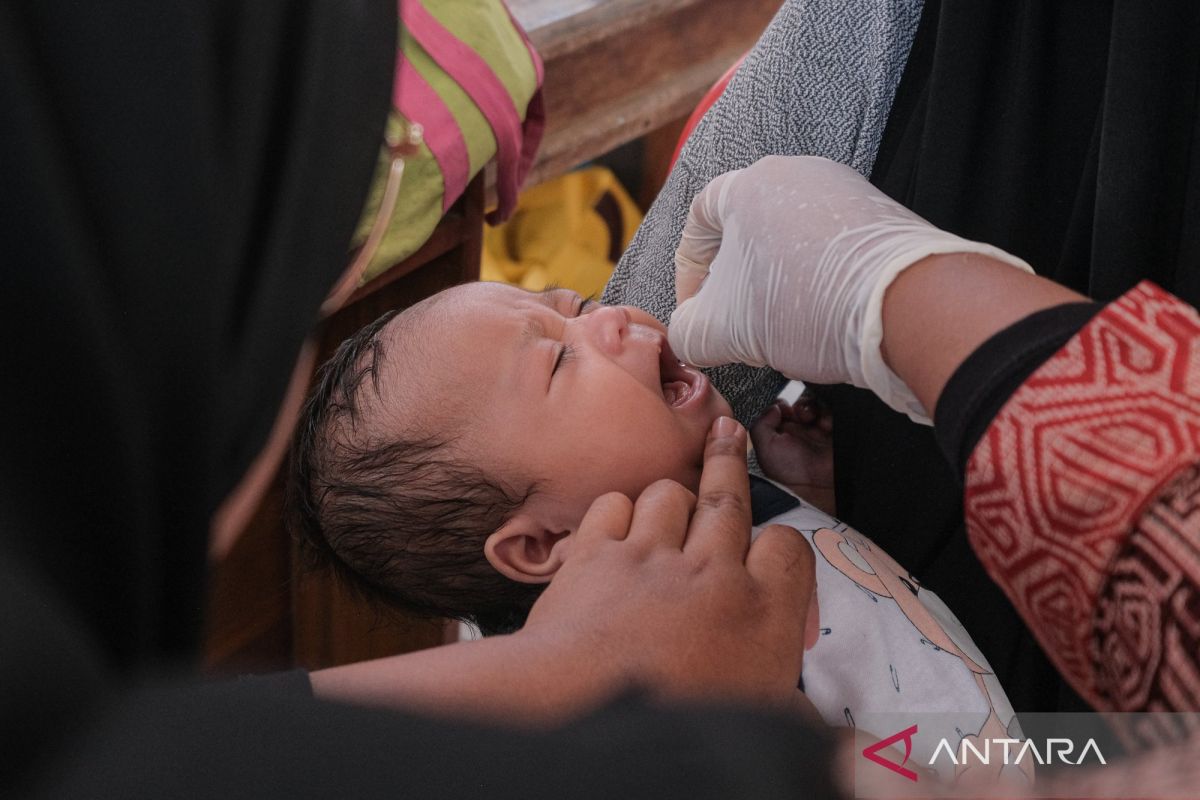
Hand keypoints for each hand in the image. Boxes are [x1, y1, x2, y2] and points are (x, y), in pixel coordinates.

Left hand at [524, 417, 818, 712]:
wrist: (580, 712)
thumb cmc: (673, 723)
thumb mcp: (759, 726)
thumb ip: (802, 719)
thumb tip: (854, 749)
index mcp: (760, 612)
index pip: (790, 550)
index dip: (782, 549)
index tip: (773, 555)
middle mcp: (710, 573)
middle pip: (728, 497)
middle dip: (729, 461)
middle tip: (728, 433)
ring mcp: (650, 557)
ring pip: (669, 494)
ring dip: (671, 498)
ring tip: (674, 492)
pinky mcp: (595, 555)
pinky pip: (613, 505)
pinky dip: (616, 513)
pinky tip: (617, 527)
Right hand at [669, 156, 1031, 422]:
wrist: (907, 305)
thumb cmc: (806, 305)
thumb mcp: (723, 331)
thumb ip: (688, 332)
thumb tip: (690, 336)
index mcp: (750, 183)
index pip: (698, 221)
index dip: (688, 274)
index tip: (697, 313)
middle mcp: (799, 173)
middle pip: (748, 232)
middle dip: (737, 286)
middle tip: (740, 328)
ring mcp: (846, 191)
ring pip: (791, 243)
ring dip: (778, 289)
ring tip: (785, 331)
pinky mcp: (882, 217)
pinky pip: (832, 248)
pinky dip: (818, 284)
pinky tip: (825, 321)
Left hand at [751, 392, 834, 514]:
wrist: (819, 489)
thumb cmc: (790, 475)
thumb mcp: (765, 448)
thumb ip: (762, 423)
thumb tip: (774, 406)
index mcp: (782, 435)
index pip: (780, 410)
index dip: (780, 405)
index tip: (780, 408)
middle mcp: (801, 432)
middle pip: (799, 405)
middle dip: (797, 405)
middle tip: (795, 414)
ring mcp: (820, 431)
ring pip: (816, 405)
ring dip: (811, 407)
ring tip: (808, 418)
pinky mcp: (838, 430)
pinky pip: (834, 411)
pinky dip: (828, 412)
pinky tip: (823, 423)